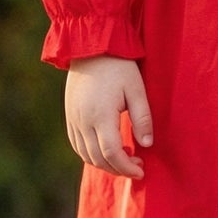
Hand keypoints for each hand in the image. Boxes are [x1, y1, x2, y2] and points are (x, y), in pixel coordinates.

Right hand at [64, 55, 153, 179]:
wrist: (91, 47)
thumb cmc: (118, 66)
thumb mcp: (136, 89)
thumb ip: (142, 118)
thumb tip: (147, 144)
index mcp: (101, 115)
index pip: (112, 153)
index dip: (127, 167)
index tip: (141, 170)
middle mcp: (83, 121)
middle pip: (98, 159)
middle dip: (118, 169)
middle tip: (137, 166)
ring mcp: (74, 119)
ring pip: (85, 155)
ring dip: (105, 163)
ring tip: (125, 159)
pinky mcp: (70, 116)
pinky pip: (77, 144)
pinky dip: (91, 154)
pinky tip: (107, 151)